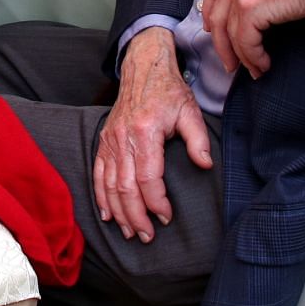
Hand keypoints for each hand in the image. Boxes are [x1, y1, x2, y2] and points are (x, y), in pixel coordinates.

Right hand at [95, 29, 212, 241]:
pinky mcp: (104, 141)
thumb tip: (205, 165)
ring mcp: (110, 140)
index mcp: (145, 132)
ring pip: (110, 185)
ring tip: (130, 232)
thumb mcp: (190, 111)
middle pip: (125, 188)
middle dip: (136, 216)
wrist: (144, 69)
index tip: (166, 217)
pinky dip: (101, 196)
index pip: (148, 178)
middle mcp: (123, 138)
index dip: (156, 202)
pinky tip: (108, 214)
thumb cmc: (169, 91)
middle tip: (146, 236)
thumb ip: (198, 140)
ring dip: (119, 212)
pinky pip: (99, 174)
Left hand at [201, 0, 304, 78]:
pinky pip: (246, 42)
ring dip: (242, 57)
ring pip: (230, 33)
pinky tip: (264, 65)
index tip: (213, 30)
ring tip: (254, 70)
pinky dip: (254, 57)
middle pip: (218, 15)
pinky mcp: (250, 9)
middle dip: (222, 43)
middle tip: (230, 63)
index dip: (213, 12)